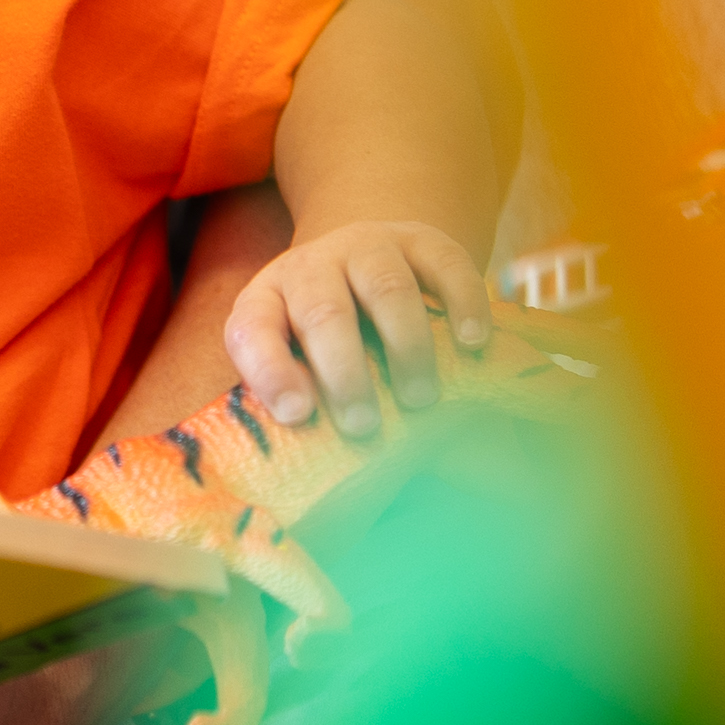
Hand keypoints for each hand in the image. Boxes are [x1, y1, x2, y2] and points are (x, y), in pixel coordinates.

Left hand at [223, 217, 490, 438]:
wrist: (363, 261)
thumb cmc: (328, 338)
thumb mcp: (302, 362)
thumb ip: (308, 401)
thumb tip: (330, 486)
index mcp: (266, 299)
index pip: (251, 329)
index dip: (269, 370)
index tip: (296, 414)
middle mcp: (311, 265)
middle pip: (323, 311)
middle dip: (343, 372)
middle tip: (363, 426)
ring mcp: (367, 245)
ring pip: (385, 286)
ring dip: (405, 346)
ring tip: (419, 400)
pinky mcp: (421, 238)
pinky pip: (446, 264)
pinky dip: (462, 304)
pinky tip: (472, 344)